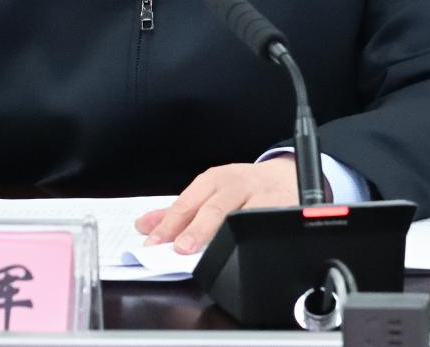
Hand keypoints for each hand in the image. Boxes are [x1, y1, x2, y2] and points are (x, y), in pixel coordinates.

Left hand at [134, 156, 298, 253]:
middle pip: (214, 207)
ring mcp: (261, 197)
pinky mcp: (282, 210)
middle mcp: (236, 185)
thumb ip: (177, 211)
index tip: (154, 242)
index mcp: (214, 180)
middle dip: (197, 228)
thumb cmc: (242, 188)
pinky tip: (244, 247)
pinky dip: (255, 235)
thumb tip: (144, 225)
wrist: (285, 177)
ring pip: (242, 215)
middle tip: (181, 248)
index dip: (170, 224)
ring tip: (208, 252)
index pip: (187, 202)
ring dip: (224, 234)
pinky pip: (268, 223)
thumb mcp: (209, 192)